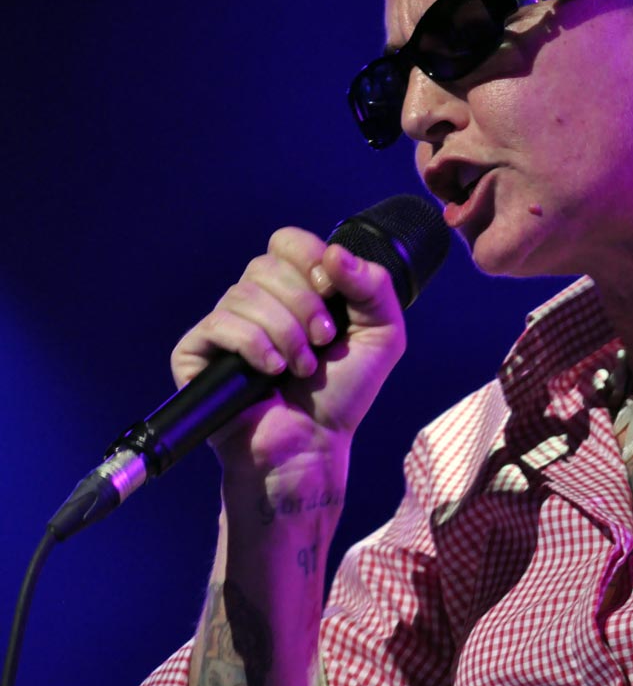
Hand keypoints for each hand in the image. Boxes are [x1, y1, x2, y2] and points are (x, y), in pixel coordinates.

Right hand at [171, 226, 405, 499]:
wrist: (313, 445)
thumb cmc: (342, 393)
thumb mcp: (381, 334)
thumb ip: (374, 286)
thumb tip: (335, 252)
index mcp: (293, 288)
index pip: (286, 240)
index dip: (309, 258)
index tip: (332, 293)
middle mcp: (255, 300)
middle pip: (266, 265)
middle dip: (304, 304)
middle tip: (322, 342)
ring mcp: (224, 325)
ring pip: (244, 295)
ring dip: (285, 334)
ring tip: (301, 368)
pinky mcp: (196, 352)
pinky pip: (219, 324)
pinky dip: (253, 346)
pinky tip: (271, 372)